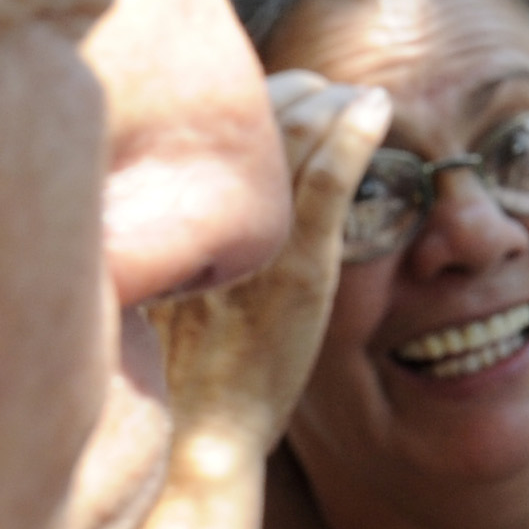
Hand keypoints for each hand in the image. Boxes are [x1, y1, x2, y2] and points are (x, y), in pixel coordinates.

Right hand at [149, 70, 388, 473]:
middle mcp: (208, 214)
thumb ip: (173, 236)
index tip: (279, 96)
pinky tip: (377, 111)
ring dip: (332, 104)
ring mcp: (259, 240)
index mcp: (163, 212)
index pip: (210, 127)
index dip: (250, 99)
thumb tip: (189, 200)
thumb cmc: (171, 372)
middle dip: (296, 93)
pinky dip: (355, 134)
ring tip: (359, 100)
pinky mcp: (301, 269)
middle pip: (254, 117)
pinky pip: (330, 180)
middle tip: (324, 93)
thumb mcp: (151, 290)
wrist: (194, 435)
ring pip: (296, 135)